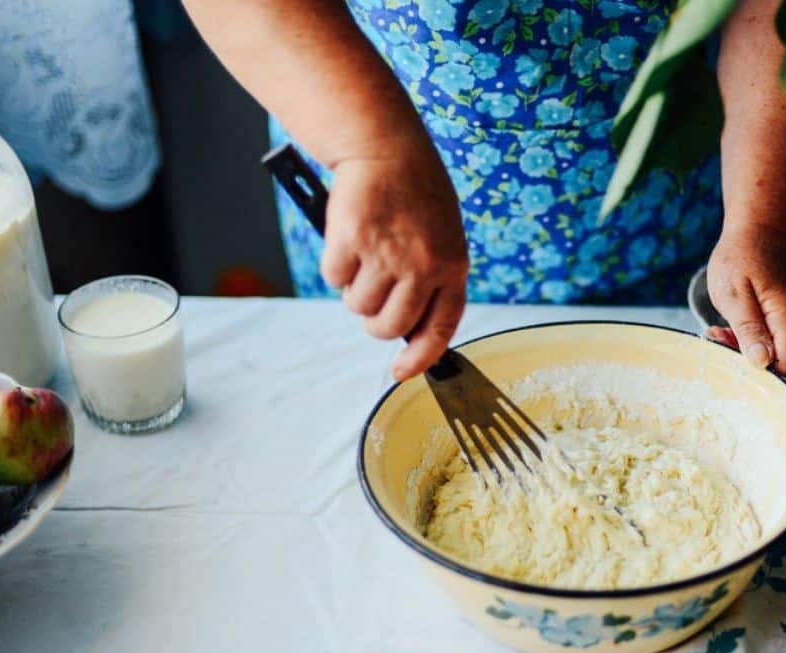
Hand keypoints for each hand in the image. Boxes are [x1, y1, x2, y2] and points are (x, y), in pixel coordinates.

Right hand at [320, 130, 468, 380]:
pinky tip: (348, 239)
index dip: (420, 357)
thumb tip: (408, 331)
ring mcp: (387, 253)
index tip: (401, 371)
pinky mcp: (351, 239)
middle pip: (388, 326)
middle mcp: (423, 264)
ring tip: (365, 256)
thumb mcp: (442, 238)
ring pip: (358, 307)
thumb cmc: (416, 195)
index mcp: (452, 266)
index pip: (440, 328)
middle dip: (375, 323)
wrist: (387, 147)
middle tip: (371, 298)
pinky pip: (334, 279)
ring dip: (354, 291)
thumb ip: (432, 280)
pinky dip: (335, 265)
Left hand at [705, 224, 785, 379]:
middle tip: (718, 338)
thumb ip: (749, 330)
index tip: (733, 359)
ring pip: (772, 358)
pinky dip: (746, 343)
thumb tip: (762, 363)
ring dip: (743, 352)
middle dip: (747, 362)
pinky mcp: (785, 325)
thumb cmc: (742, 258)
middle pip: (780, 367)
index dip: (762, 375)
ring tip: (719, 331)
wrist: (756, 234)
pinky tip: (728, 329)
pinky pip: (769, 346)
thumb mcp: (734, 295)